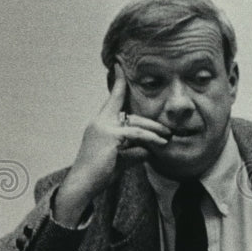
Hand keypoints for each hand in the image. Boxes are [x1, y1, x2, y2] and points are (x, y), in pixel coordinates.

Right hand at [54, 63, 169, 226]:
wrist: (82, 185)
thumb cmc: (99, 173)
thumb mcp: (119, 159)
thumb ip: (133, 150)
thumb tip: (149, 150)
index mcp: (100, 123)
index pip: (113, 99)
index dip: (118, 82)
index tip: (120, 65)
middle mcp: (100, 122)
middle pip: (132, 115)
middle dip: (151, 124)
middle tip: (168, 132)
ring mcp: (103, 127)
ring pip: (137, 124)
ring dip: (154, 132)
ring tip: (168, 138)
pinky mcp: (109, 136)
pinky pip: (137, 134)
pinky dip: (150, 139)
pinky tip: (161, 144)